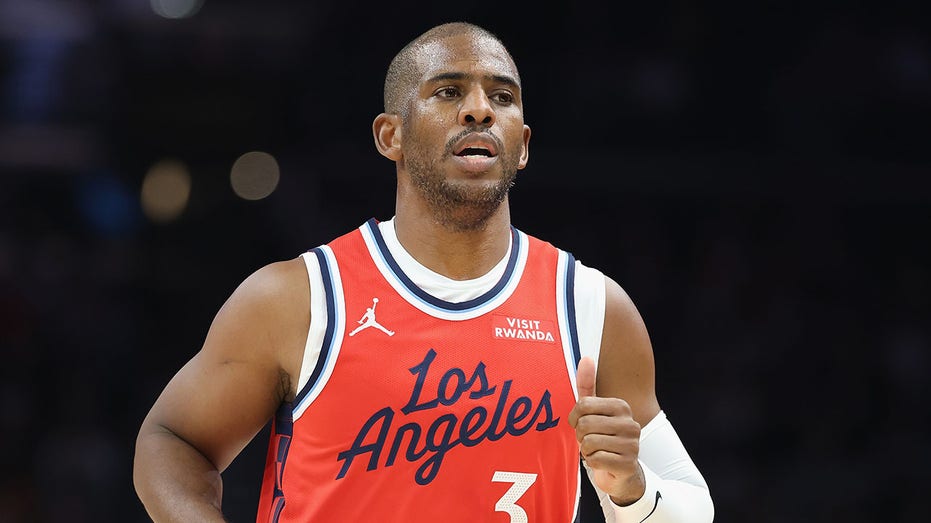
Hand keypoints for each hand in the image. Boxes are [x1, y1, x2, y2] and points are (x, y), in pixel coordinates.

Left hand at [568, 356, 645, 505]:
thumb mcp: (594, 411)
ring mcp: (632, 444)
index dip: (574, 418)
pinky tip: (603, 462)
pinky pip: (595, 459)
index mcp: (621, 406)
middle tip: (589, 441)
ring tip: (597, 450)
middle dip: (580, 436)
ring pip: (588, 442)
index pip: (582, 404)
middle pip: (584, 424)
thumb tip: (586, 358)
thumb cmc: (604, 438)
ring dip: (586, 450)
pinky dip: (593, 462)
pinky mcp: (628, 464)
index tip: (581, 425)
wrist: (621, 472)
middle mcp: (630, 423)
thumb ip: (587, 386)